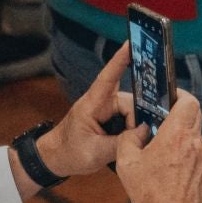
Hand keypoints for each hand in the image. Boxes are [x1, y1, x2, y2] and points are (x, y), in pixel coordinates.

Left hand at [40, 44, 133, 178]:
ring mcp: (108, 110)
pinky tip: (133, 141)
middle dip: (139, 121)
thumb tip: (146, 131)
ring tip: (130, 145)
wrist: (55, 158)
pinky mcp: (113, 118)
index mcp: (93, 104)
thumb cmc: (68, 152)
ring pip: (135, 113)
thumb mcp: (95, 152)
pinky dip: (134, 130)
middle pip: (132, 104)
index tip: (132, 44)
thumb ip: (121, 142)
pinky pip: (132, 119)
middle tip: (138, 140)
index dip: (120, 60)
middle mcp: (103, 103)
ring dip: (136, 129)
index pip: (108, 77)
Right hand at [115, 92, 201, 202]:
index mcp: (177, 136)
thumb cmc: (147, 191)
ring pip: (195, 135)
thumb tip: (140, 129)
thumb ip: (130, 137)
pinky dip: (185, 150)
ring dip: (181, 133)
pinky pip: (197, 152)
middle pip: (194, 115)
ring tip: (161, 144)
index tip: (169, 96)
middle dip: (179, 112)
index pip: (189, 102)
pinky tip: (169, 163)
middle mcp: (196, 144)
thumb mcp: (125, 161)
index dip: (180, 95)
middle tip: (162, 117)